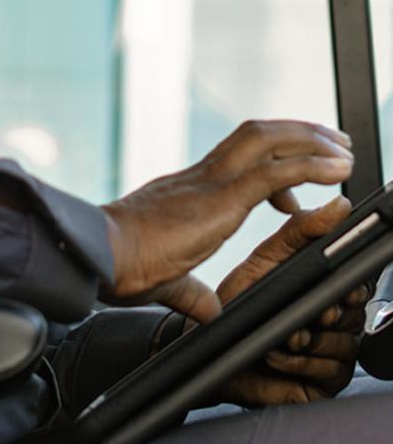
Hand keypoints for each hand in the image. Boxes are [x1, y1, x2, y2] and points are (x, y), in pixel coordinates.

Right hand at [100, 119, 352, 321]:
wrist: (100, 255)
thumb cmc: (119, 266)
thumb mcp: (167, 281)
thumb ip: (192, 292)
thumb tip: (207, 309)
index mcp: (187, 189)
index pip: (236, 158)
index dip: (271, 162)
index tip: (294, 185)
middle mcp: (200, 176)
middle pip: (256, 134)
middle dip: (299, 133)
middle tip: (334, 142)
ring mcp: (211, 181)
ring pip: (268, 139)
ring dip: (311, 140)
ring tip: (343, 151)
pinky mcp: (221, 198)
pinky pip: (276, 172)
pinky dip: (312, 167)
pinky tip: (336, 172)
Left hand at [215, 197, 368, 406]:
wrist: (214, 346)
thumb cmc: (240, 301)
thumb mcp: (267, 258)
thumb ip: (302, 230)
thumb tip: (340, 207)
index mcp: (329, 285)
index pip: (358, 282)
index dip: (350, 285)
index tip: (338, 288)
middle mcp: (338, 317)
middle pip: (354, 313)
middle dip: (323, 312)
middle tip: (300, 310)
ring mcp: (335, 350)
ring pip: (342, 343)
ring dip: (305, 337)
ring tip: (279, 333)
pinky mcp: (327, 380)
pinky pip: (327, 369)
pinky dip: (298, 360)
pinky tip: (276, 353)